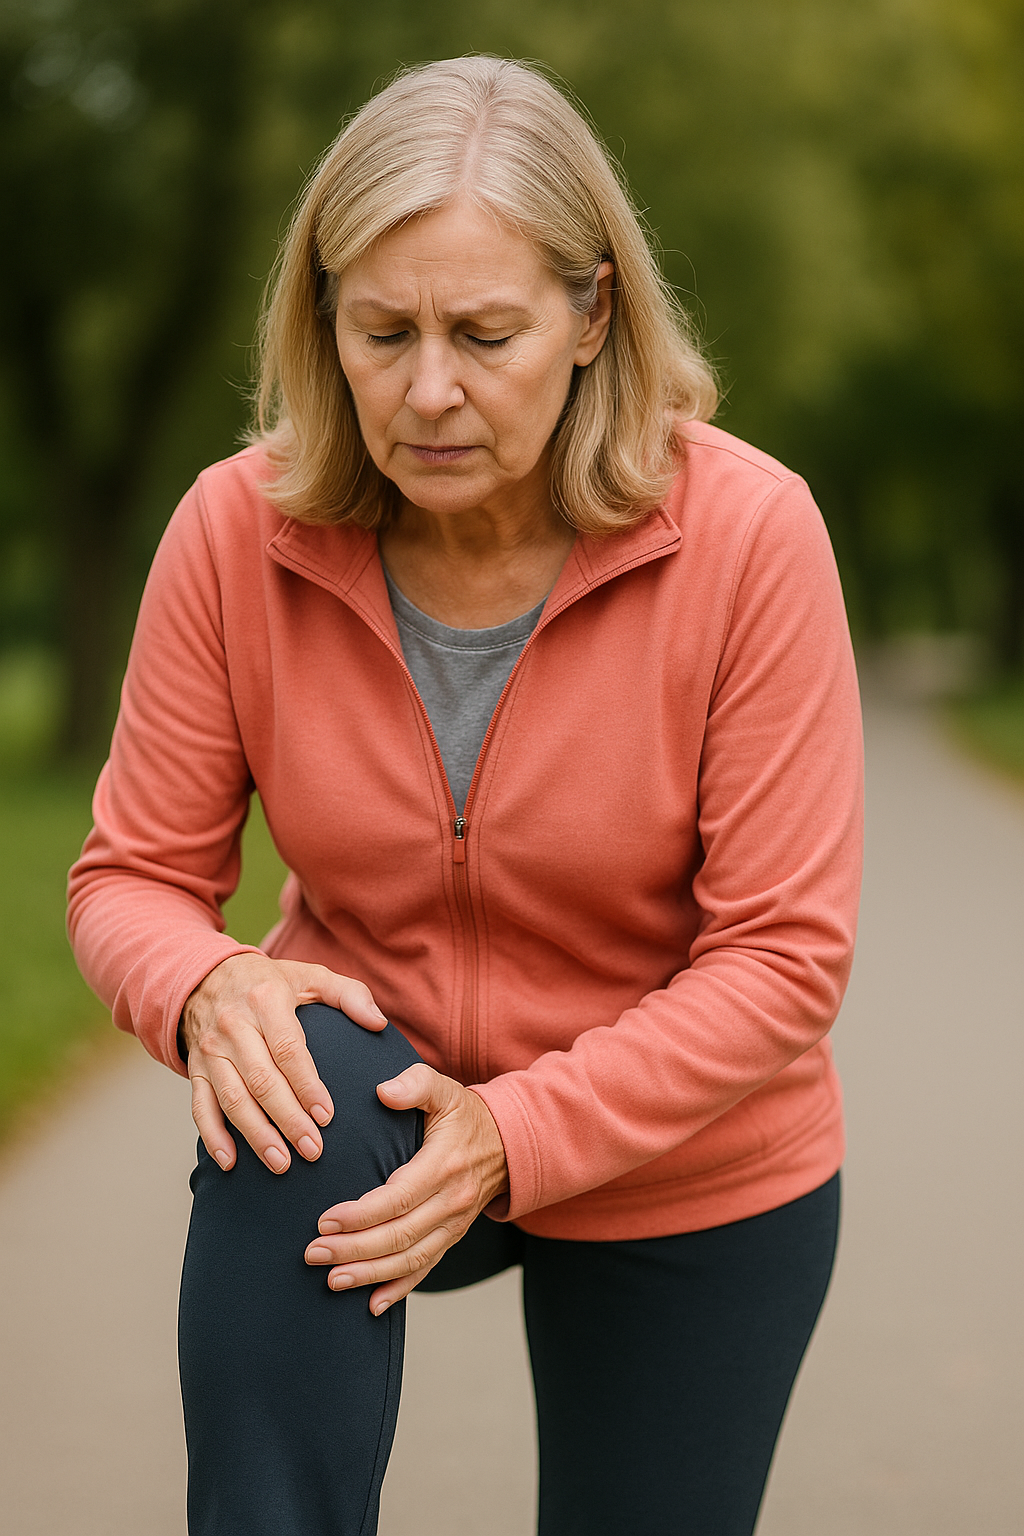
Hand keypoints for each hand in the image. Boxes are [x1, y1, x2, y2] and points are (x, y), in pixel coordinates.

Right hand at [182, 953, 387, 1173]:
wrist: (207, 977)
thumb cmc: (269, 982)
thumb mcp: (311, 975)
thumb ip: (349, 995)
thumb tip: (379, 1023)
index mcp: (266, 1000)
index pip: (288, 1049)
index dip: (307, 1085)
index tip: (327, 1116)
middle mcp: (234, 1025)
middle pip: (262, 1080)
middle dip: (288, 1120)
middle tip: (313, 1150)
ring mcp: (211, 1049)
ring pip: (233, 1098)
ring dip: (256, 1135)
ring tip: (281, 1163)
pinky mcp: (195, 1068)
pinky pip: (200, 1106)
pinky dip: (213, 1136)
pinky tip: (230, 1163)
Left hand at [303, 1065, 508, 1314]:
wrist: (507, 1144)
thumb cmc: (465, 1115)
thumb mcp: (444, 1089)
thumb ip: (415, 1084)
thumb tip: (384, 1091)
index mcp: (443, 1165)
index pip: (398, 1198)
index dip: (360, 1215)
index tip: (324, 1221)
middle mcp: (451, 1202)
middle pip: (399, 1236)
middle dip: (353, 1250)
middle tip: (313, 1253)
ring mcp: (453, 1225)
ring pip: (409, 1259)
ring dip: (369, 1274)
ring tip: (332, 1280)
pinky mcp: (451, 1238)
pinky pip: (425, 1269)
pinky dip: (399, 1290)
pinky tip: (371, 1306)